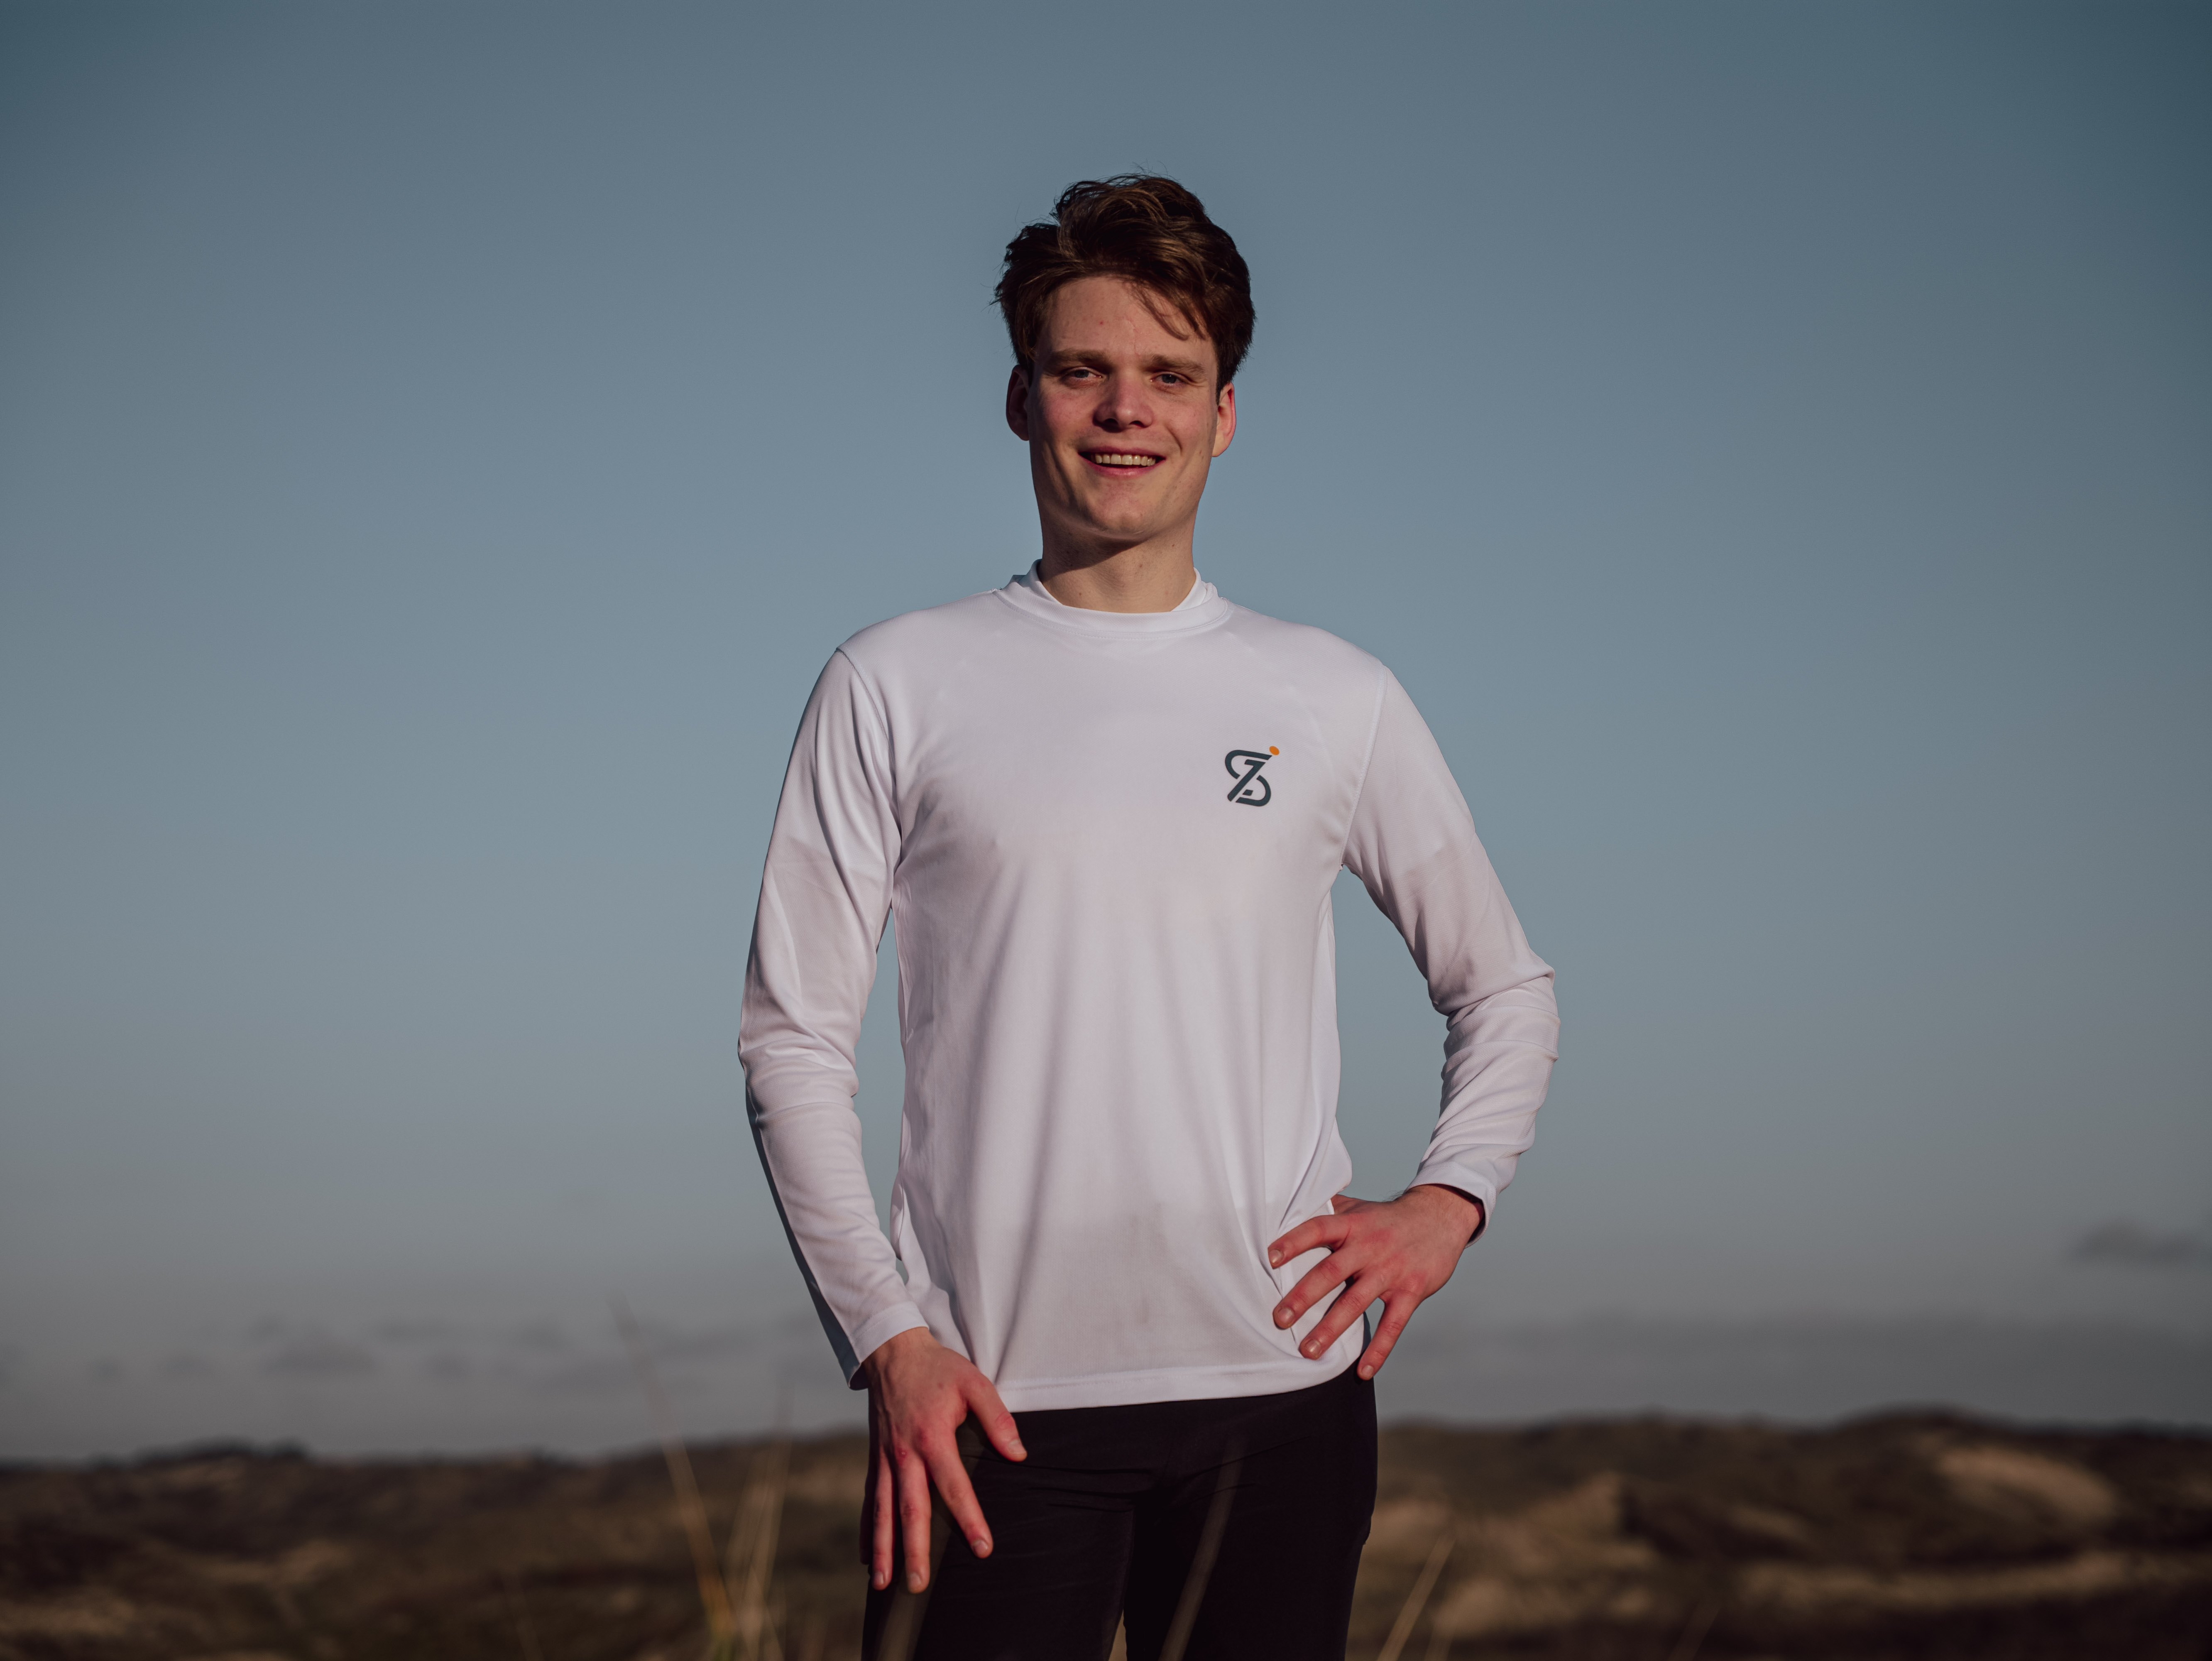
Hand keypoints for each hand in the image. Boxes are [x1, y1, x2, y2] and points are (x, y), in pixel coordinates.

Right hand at [859, 1327, 1024, 1594]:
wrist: (893, 1352)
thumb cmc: (938, 1369)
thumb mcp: (974, 1382)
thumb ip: (997, 1417)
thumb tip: (1018, 1454)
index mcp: (932, 1438)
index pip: (954, 1486)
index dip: (969, 1518)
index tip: (982, 1549)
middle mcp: (905, 1455)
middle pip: (910, 1510)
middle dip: (914, 1550)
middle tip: (919, 1584)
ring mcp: (886, 1459)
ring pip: (883, 1512)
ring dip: (884, 1549)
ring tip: (884, 1585)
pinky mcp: (875, 1460)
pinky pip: (870, 1501)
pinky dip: (867, 1531)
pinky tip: (867, 1558)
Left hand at [1266, 1185, 1484, 1380]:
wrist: (1441, 1216)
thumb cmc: (1388, 1217)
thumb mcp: (1359, 1207)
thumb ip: (1327, 1211)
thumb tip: (1286, 1208)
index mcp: (1352, 1225)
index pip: (1319, 1228)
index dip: (1294, 1241)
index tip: (1270, 1258)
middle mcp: (1369, 1247)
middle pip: (1331, 1271)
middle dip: (1303, 1296)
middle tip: (1279, 1319)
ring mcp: (1391, 1270)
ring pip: (1357, 1302)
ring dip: (1331, 1328)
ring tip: (1308, 1351)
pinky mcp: (1411, 1291)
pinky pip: (1393, 1325)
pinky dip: (1379, 1350)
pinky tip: (1363, 1371)